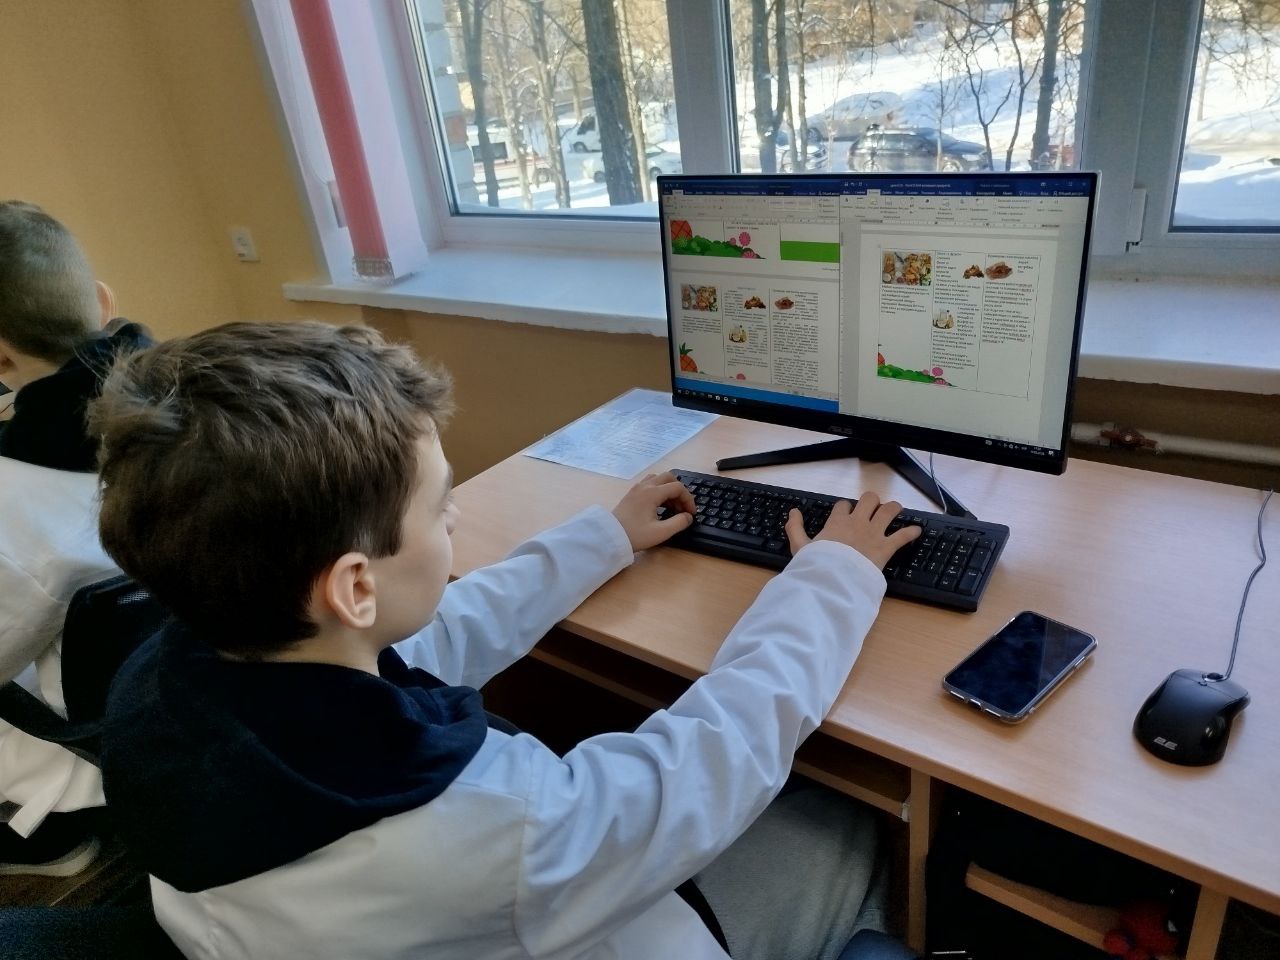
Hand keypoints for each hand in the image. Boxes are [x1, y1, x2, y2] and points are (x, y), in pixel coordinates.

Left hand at [612, 472, 695, 550]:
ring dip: (669, 489)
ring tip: (671, 506)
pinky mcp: (631, 494)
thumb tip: (688, 516)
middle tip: (682, 507)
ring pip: (658, 479)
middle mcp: (645, 486)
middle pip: (669, 477)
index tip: (691, 514)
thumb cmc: (635, 535)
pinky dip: (659, 490)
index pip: (678, 488)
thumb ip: (679, 523)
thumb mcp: (661, 532)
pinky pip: (650, 484)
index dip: (688, 499)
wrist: (610, 537)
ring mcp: (636, 488)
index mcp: (652, 493)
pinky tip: (659, 506)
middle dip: (680, 491)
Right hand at [785, 492, 921, 569]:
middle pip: (868, 500)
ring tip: (896, 509)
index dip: (845, 508)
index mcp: (837, 522)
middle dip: (872, 502)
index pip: (843, 506)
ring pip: (888, 510)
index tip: (845, 513)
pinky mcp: (886, 547)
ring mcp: (873, 533)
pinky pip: (902, 536)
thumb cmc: (817, 564)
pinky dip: (911, 532)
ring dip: (893, 508)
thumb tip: (793, 512)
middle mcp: (857, 522)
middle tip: (874, 507)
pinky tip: (917, 531)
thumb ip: (795, 528)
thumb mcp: (799, 547)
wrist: (834, 579)